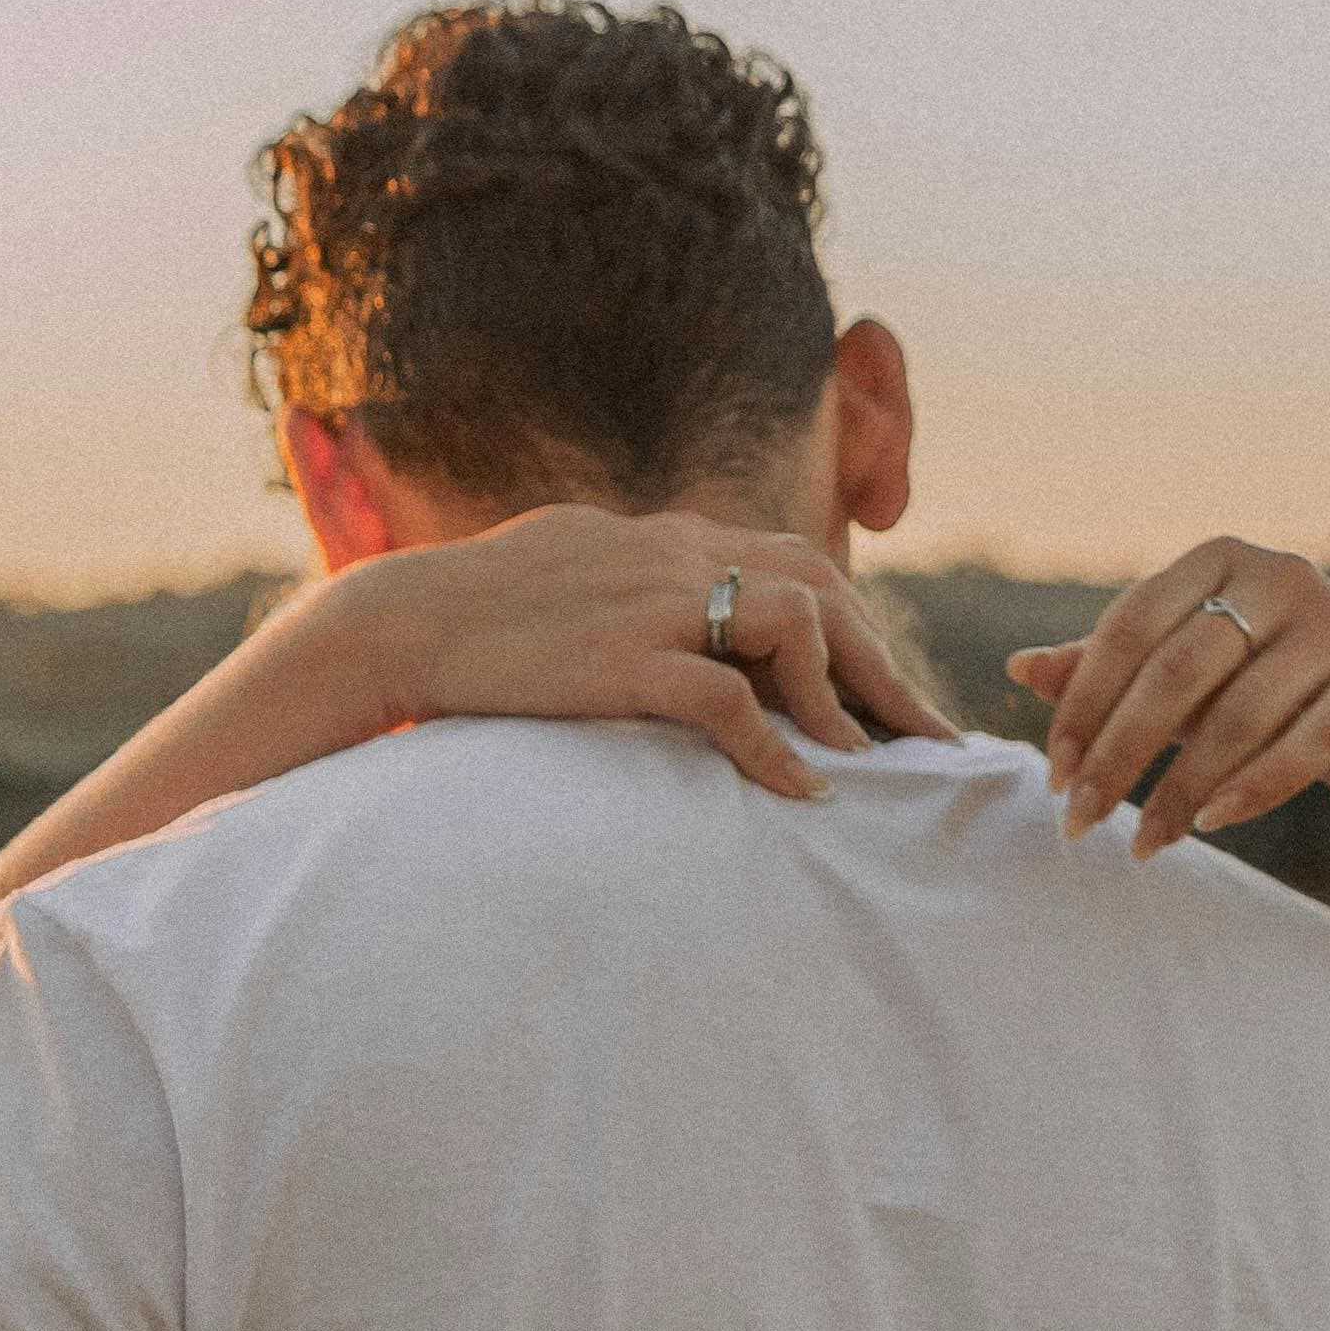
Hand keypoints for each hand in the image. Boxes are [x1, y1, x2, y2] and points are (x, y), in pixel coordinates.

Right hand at [339, 508, 960, 801]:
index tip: (896, 692)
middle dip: (884, 670)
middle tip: (928, 740)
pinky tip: (803, 793)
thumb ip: (646, 580)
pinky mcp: (623, 660)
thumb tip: (690, 616)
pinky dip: (776, 750)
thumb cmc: (482, 605)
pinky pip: (728, 701)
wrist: (401, 620)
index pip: (802, 565)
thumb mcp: (581, 565)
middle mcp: (680, 556)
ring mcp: (655, 604)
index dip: (861, 629)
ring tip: (873, 763)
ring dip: (845, 701)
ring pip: (797, 628)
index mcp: (673, 537)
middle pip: (824, 595)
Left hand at [1011, 537, 1329, 857]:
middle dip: (1120, 754)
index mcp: (1217, 558)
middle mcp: (1281, 575)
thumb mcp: (1174, 674)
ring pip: (1240, 715)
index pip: (1130, 626)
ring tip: (1141, 844)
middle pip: (1178, 672)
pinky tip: (1211, 824)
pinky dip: (1257, 786)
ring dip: (1180, 790)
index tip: (1056, 777)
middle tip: (1080, 821)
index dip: (1084, 703)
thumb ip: (1102, 667)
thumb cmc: (1249, 685)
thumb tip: (1018, 668)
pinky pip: (1312, 742)